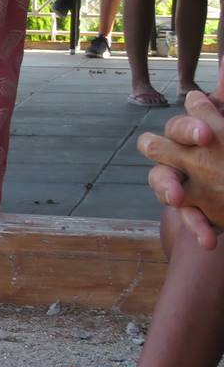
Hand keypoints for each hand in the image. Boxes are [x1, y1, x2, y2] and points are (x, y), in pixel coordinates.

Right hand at [139, 91, 223, 248]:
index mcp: (191, 132)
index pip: (180, 125)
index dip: (190, 128)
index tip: (207, 137)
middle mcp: (178, 154)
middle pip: (156, 147)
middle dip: (167, 153)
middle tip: (183, 162)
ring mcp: (179, 182)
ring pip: (160, 181)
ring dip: (167, 189)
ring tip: (178, 199)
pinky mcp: (190, 209)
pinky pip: (186, 218)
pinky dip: (196, 228)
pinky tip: (209, 242)